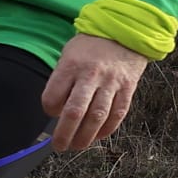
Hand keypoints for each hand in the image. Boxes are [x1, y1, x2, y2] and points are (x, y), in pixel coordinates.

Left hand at [41, 34, 149, 151]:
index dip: (49, 110)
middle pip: (74, 112)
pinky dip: (107, 129)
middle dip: (64, 134)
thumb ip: (62, 80)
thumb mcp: (69, 54)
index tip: (52, 111)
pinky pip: (117, 114)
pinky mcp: (128, 87)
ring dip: (86, 136)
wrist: (127, 31)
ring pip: (97, 117)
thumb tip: (59, 110)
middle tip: (59, 146)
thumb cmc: (92, 46)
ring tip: (77, 146)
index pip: (52, 97)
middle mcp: (91, 75)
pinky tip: (98, 136)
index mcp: (71, 66)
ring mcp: (111, 82)